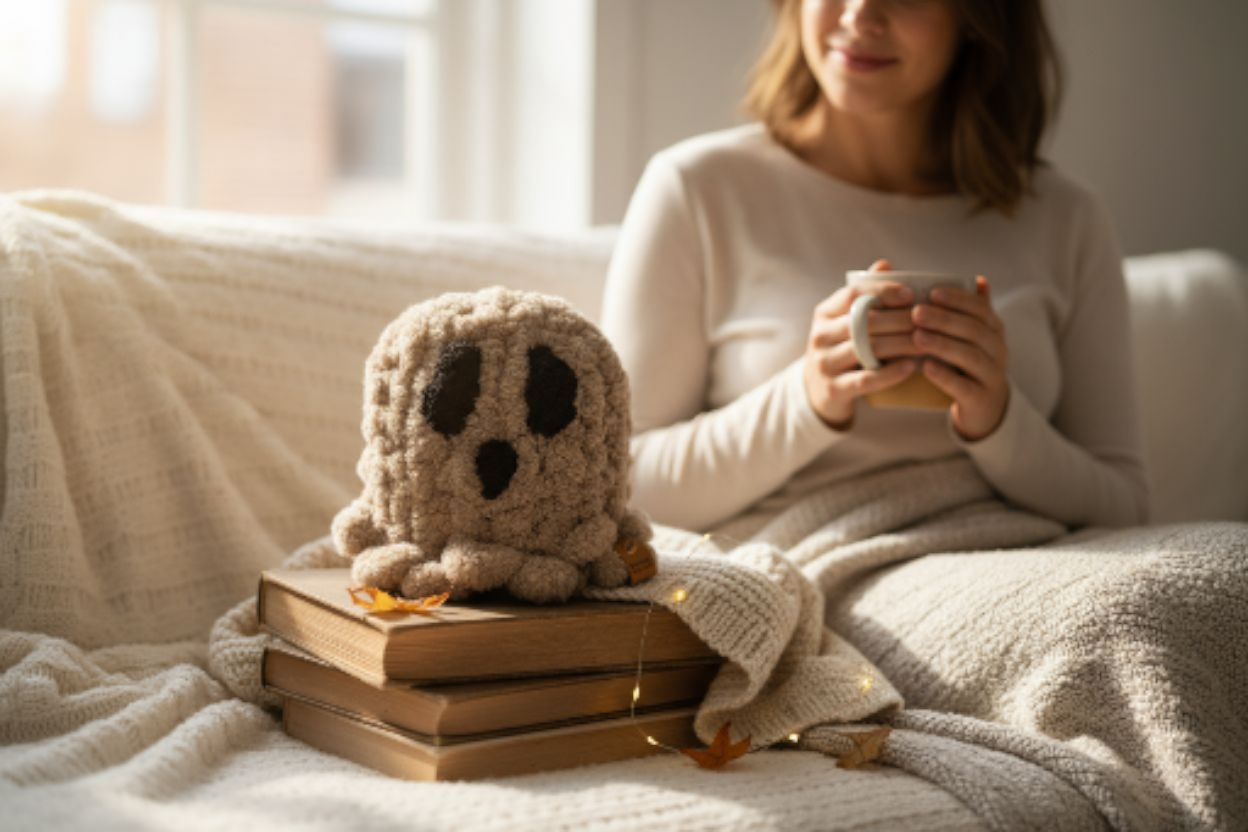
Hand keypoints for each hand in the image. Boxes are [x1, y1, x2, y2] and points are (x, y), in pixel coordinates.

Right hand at [803, 259, 921, 429]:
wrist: (820, 391)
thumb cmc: (843, 348)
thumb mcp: (846, 321)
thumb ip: (865, 295)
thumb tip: (884, 264)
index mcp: (824, 313)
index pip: (853, 294)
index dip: (883, 291)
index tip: (911, 294)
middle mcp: (820, 335)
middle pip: (864, 321)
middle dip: (900, 319)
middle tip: (928, 320)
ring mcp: (824, 363)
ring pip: (867, 348)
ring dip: (901, 344)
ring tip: (927, 342)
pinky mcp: (833, 389)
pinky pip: (866, 379)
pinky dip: (891, 373)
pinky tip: (911, 367)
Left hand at [912, 276, 1009, 440]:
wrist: (984, 408)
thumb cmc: (969, 364)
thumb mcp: (973, 337)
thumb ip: (971, 311)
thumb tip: (977, 278)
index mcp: (994, 330)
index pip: (980, 309)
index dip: (958, 299)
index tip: (932, 292)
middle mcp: (998, 350)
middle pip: (974, 330)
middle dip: (944, 319)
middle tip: (916, 313)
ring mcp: (991, 375)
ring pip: (970, 356)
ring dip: (942, 345)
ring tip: (917, 337)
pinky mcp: (980, 399)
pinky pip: (964, 386)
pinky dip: (944, 376)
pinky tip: (925, 367)